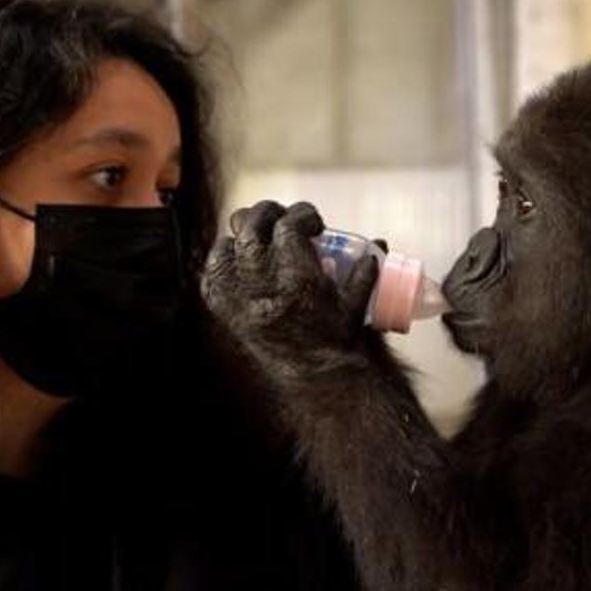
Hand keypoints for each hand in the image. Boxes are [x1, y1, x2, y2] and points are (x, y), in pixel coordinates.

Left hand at [202, 201, 379, 354]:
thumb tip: (377, 245)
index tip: (315, 222)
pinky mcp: (226, 313)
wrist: (316, 377)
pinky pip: (212, 275)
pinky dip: (223, 261)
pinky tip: (238, 260)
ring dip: (244, 235)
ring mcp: (240, 299)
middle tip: (284, 217)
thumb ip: (364, 270)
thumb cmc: (340, 340)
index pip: (288, 225)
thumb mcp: (356, 300)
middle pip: (251, 225)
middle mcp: (264, 284)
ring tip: (260, 237)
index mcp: (298, 278)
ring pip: (227, 245)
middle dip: (269, 212)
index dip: (302, 214)